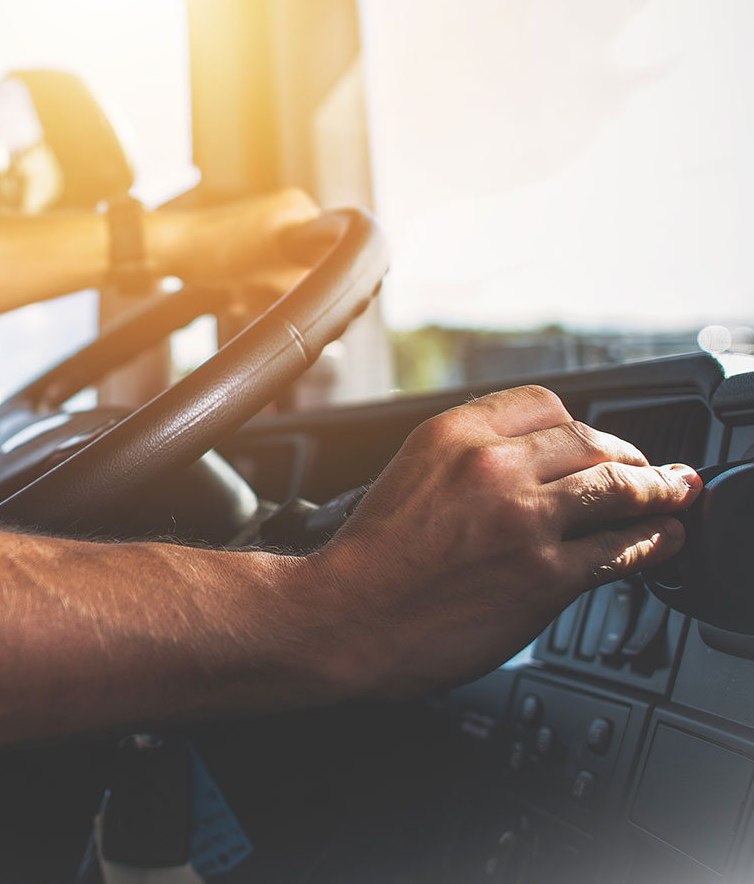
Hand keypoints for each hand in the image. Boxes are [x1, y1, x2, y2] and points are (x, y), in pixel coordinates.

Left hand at [156, 187, 322, 293]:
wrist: (171, 250)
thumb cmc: (214, 251)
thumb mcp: (270, 270)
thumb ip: (305, 278)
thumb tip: (330, 289)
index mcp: (298, 207)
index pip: (329, 247)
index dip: (317, 274)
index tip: (297, 289)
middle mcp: (285, 212)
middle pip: (304, 265)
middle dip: (282, 288)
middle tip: (262, 294)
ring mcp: (266, 228)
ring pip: (282, 275)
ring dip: (263, 293)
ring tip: (244, 295)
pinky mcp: (248, 245)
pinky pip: (263, 273)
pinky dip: (251, 288)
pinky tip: (237, 295)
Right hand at [308, 385, 701, 700]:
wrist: (344, 617)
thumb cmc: (367, 560)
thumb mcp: (408, 475)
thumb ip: (465, 461)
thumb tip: (527, 464)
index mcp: (452, 434)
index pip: (545, 403)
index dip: (580, 424)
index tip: (595, 440)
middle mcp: (492, 466)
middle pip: (590, 441)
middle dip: (630, 455)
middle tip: (650, 469)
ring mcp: (524, 520)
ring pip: (618, 487)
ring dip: (659, 491)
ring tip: (677, 494)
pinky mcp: (544, 576)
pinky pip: (620, 549)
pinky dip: (652, 542)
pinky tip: (662, 541)